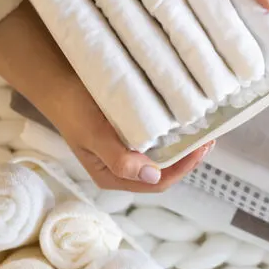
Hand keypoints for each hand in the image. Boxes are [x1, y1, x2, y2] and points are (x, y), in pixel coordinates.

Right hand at [54, 81, 213, 192]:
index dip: (182, 169)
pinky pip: (159, 140)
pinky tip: (186, 123)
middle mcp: (123, 168)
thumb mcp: (96, 136)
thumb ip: (120, 160)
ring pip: (164, 156)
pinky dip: (175, 135)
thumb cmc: (75, 111)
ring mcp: (128, 152)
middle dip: (188, 158)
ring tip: (203, 131)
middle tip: (209, 138)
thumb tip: (152, 175)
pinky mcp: (132, 135)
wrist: (59, 85)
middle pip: (165, 171)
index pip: (157, 183)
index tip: (200, 149)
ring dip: (184, 146)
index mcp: (113, 176)